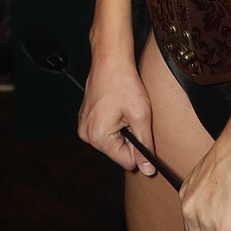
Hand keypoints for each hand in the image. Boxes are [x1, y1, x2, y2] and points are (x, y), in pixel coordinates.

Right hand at [78, 55, 155, 175]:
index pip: (127, 161)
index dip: (139, 147)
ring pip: (112, 141)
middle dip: (129, 136)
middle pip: (118, 152)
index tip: (140, 128)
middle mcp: (87, 135)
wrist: (110, 59)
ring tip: (123, 108)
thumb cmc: (124, 83)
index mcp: (99, 137)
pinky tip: (116, 105)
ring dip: (122, 129)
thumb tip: (147, 170)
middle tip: (131, 114)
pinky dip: (113, 122)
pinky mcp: (84, 118)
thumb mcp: (141, 115)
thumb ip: (144, 146)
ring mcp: (83, 126)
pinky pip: (104, 130)